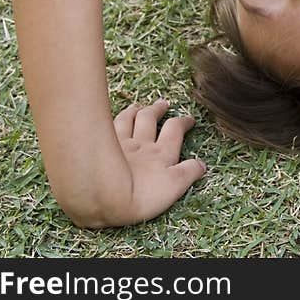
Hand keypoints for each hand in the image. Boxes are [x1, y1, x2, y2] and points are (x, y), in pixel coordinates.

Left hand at [112, 99, 205, 223]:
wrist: (102, 196)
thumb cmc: (139, 195)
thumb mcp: (173, 187)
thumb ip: (188, 173)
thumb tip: (202, 164)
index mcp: (160, 154)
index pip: (175, 130)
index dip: (183, 122)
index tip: (189, 119)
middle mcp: (141, 144)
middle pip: (150, 119)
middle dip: (158, 110)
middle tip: (163, 104)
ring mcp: (119, 144)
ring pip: (128, 119)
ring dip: (135, 111)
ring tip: (138, 107)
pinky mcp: (98, 147)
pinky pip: (108, 126)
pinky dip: (114, 119)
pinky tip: (110, 120)